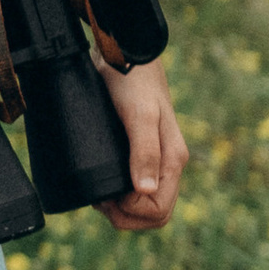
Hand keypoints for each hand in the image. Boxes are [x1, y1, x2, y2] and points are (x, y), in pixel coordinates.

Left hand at [98, 59, 185, 231]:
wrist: (125, 53)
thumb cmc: (132, 81)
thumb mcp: (138, 115)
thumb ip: (144, 151)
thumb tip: (143, 191)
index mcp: (172, 160)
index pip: (159, 211)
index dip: (132, 213)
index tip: (107, 197)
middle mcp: (165, 164)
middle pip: (153, 214)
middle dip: (125, 216)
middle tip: (98, 198)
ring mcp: (153, 159)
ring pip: (142, 203)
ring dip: (118, 208)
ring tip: (96, 190)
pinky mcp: (137, 152)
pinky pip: (132, 186)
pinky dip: (116, 193)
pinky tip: (97, 183)